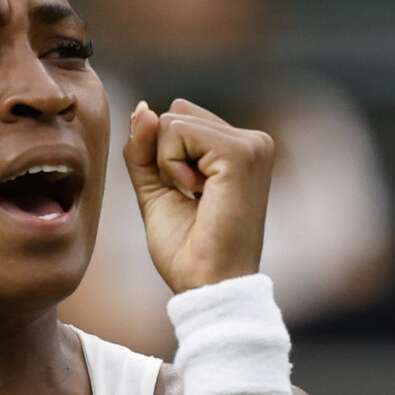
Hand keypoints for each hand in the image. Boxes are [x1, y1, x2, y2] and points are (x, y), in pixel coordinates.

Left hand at [126, 98, 275, 294]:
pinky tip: (197, 194)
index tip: (188, 197)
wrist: (206, 285)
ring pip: (174, 119)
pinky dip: (171, 165)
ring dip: (167, 164)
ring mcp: (251, 144)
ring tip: (197, 198)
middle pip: (177, 112)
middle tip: (191, 199)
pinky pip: (178, 130)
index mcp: (239, 149)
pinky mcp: (240, 152)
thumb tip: (142, 109)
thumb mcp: (157, 190)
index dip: (164, 158)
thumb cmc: (187, 250)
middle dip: (164, 157)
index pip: (180, 119)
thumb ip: (145, 150)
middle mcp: (253, 141)